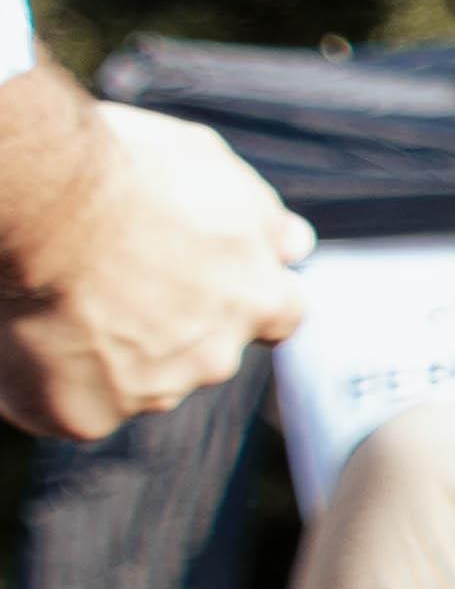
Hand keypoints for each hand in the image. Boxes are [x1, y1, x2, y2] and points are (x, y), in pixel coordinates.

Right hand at [0, 100, 312, 441]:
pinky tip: (24, 336)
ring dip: (105, 354)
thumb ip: (259, 219)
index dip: (243, 300)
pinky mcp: (88, 417)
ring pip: (132, 383)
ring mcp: (153, 392)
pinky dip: (44, 381)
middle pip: (200, 353)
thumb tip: (294, 247)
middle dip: (165, 326)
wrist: (52, 208)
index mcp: (262, 297)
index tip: (209, 283)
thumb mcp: (217, 171)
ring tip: (58, 298)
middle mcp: (218, 356)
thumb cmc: (128, 171)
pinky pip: (67, 407)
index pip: (279, 315)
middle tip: (109, 282)